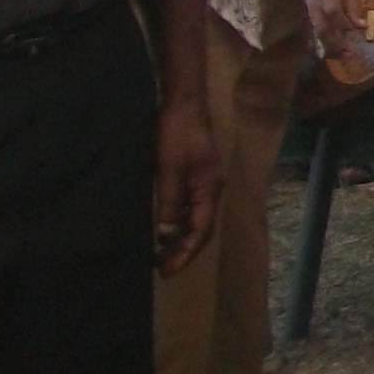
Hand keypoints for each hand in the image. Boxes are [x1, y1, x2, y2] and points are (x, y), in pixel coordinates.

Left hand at [151, 90, 223, 274]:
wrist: (184, 101)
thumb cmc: (176, 133)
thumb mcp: (168, 168)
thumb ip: (168, 201)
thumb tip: (164, 233)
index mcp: (208, 190)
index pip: (200, 232)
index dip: (184, 254)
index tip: (166, 272)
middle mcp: (211, 188)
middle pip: (202, 228)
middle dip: (184, 250)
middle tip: (164, 269)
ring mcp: (205, 180)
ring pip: (196, 217)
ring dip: (181, 237)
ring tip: (162, 253)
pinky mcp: (196, 172)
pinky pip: (190, 205)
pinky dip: (178, 220)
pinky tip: (164, 224)